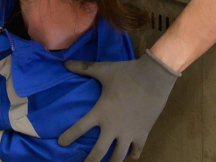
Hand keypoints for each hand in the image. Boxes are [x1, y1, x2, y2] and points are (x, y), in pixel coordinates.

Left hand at [58, 51, 180, 161]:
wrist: (154, 77)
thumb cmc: (127, 73)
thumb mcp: (103, 70)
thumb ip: (83, 68)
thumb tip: (64, 62)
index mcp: (101, 112)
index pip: (79, 128)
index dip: (69, 137)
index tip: (61, 143)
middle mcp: (113, 127)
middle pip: (99, 152)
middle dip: (90, 161)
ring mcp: (129, 133)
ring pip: (118, 156)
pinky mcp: (143, 133)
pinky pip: (136, 150)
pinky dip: (132, 155)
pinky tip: (129, 157)